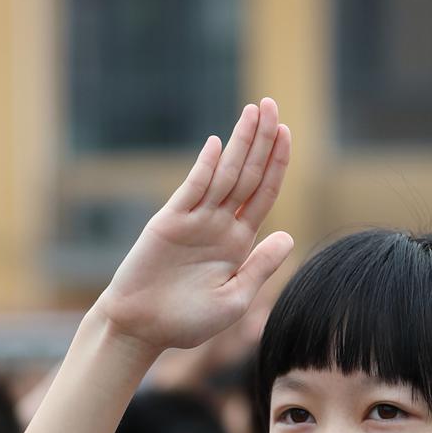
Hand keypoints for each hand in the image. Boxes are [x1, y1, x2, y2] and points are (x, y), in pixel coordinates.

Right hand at [95, 99, 293, 353]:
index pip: (263, 194)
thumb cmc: (188, 321)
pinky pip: (192, 190)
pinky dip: (204, 167)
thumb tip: (289, 236)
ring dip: (239, 143)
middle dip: (260, 140)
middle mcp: (218, 224)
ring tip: (253, 111)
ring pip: (223, 175)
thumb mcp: (235, 299)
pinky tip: (218, 144)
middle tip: (271, 104)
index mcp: (238, 242)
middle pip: (246, 175)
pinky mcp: (169, 222)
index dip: (276, 164)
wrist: (142, 328)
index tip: (286, 132)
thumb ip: (260, 267)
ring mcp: (194, 220)